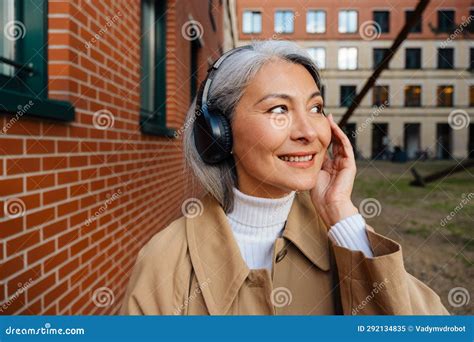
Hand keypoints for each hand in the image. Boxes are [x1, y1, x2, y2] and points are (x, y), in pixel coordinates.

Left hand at [310, 113, 358, 227]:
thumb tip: (297, 153)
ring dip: (335, 129)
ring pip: (340, 142)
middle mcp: (337, 163)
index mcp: (328, 166)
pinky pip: (345, 147)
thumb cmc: (318, 194)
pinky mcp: (349, 165)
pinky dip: (340, 136)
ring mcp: (344, 163)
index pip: (324, 147)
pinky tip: (335, 128)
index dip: (319, 136)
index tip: (313, 126)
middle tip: (322, 116)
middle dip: (328, 129)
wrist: (329, 205)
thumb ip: (308, 163)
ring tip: (329, 118)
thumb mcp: (310, 174)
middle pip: (333, 142)